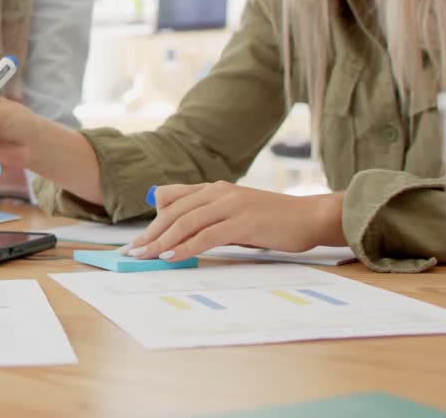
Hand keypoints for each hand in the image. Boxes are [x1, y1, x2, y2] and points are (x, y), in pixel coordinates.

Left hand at [120, 182, 344, 261]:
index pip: (172, 199)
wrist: (311, 217)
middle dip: (151, 233)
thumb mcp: (236, 213)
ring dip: (162, 241)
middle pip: (174, 211)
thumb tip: (181, 236)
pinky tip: (172, 257)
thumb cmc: (274, 220)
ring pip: (186, 222)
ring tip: (146, 256)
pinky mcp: (244, 222)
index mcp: (215, 188)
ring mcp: (231, 205)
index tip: (139, 241)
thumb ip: (210, 219)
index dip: (152, 220)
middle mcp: (219, 192)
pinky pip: (207, 235)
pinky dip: (186, 247)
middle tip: (134, 252)